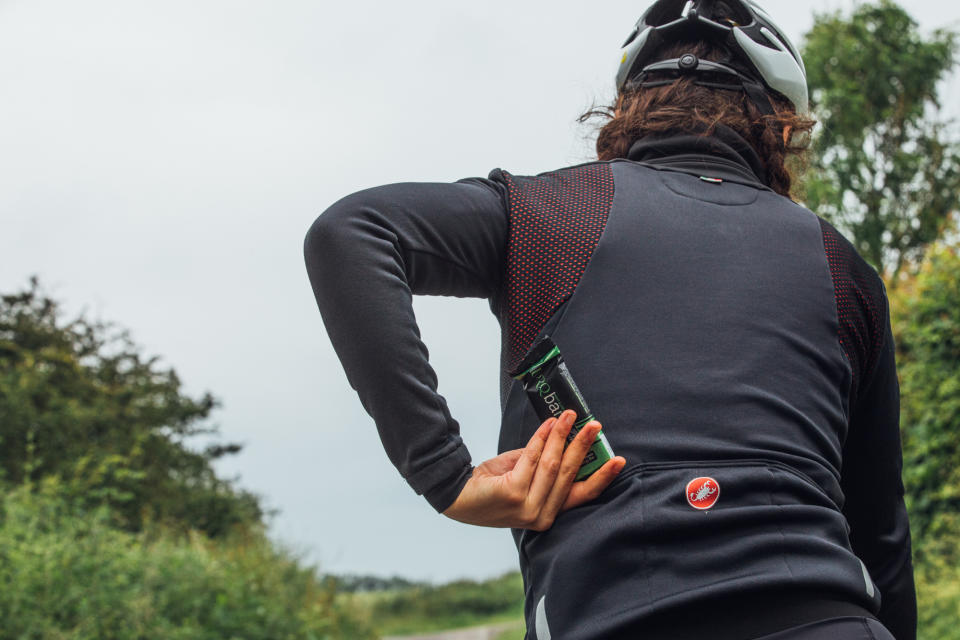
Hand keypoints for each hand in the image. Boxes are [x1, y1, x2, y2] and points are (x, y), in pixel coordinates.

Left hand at [441, 409, 626, 530]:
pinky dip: (541, 438)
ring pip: (553, 464)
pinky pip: (532, 458)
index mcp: (548, 513)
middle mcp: (541, 515)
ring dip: (563, 436)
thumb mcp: (524, 475)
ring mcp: (528, 507)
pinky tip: (549, 424)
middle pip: (570, 475)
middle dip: (584, 446)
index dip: (602, 477)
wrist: (458, 495)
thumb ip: (544, 463)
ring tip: (569, 416)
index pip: (582, 495)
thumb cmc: (492, 485)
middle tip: (594, 425)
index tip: (618, 460)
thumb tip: (562, 436)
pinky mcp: (514, 494)